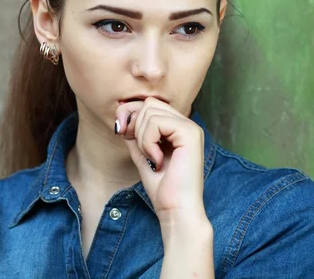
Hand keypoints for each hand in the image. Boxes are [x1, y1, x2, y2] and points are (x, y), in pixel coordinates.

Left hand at [115, 97, 205, 220]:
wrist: (176, 210)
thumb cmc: (163, 189)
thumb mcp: (143, 156)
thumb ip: (136, 136)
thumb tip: (123, 117)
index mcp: (179, 129)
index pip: (150, 104)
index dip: (131, 114)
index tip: (122, 133)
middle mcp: (187, 124)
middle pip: (149, 103)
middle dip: (134, 123)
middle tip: (137, 148)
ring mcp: (191, 128)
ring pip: (151, 111)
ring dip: (141, 136)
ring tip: (151, 157)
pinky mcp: (190, 134)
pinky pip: (157, 122)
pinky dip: (148, 141)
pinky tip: (156, 159)